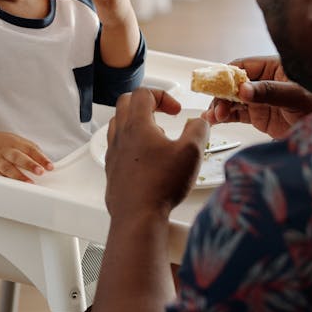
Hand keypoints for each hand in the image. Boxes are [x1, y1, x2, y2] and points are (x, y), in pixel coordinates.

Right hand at [0, 130, 53, 181]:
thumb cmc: (1, 143)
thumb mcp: (16, 141)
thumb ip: (30, 150)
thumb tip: (45, 162)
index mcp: (14, 142)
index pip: (30, 149)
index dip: (41, 158)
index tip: (50, 167)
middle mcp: (4, 150)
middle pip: (18, 157)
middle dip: (29, 164)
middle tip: (40, 171)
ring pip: (6, 168)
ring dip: (18, 176)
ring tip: (28, 183)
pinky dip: (1, 181)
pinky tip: (8, 186)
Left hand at [105, 88, 208, 218]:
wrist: (137, 218)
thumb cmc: (161, 185)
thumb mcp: (191, 152)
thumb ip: (198, 130)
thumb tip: (200, 121)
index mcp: (137, 124)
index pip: (143, 93)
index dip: (162, 95)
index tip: (175, 110)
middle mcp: (121, 135)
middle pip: (125, 103)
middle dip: (146, 102)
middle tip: (162, 113)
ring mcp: (113, 152)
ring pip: (118, 123)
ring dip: (137, 122)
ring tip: (157, 136)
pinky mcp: (112, 169)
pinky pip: (117, 145)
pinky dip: (131, 142)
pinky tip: (147, 158)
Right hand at [203, 56, 311, 138]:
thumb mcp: (295, 96)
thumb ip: (269, 92)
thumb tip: (243, 89)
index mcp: (273, 67)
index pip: (243, 66)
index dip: (227, 75)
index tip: (216, 85)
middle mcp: (264, 81)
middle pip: (234, 84)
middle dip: (222, 94)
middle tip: (217, 107)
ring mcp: (260, 99)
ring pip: (233, 99)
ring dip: (220, 106)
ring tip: (213, 116)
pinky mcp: (260, 116)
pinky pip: (237, 114)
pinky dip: (225, 116)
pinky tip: (214, 120)